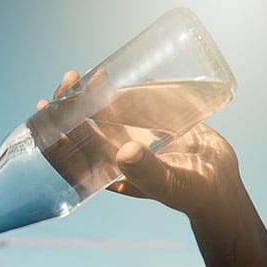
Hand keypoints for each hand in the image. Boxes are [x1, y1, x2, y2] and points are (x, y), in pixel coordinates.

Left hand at [38, 70, 244, 221]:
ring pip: (98, 116)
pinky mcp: (146, 127)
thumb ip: (148, 171)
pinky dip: (112, 93)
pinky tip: (106, 77)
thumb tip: (124, 152)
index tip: (47, 109)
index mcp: (109, 175)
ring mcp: (129, 141)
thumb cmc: (193, 191)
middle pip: (80, 130)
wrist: (220, 184)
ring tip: (82, 75)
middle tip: (68, 81)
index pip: (73, 153)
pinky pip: (122, 108)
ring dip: (87, 96)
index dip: (55, 133)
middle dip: (68, 107)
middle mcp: (113, 157)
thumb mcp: (170, 183)